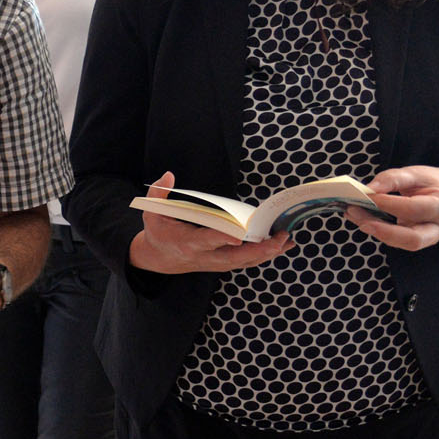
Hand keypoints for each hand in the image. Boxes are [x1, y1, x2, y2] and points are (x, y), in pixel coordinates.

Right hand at [128, 171, 291, 274]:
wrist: (158, 259)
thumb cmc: (158, 233)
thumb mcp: (152, 213)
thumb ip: (158, 194)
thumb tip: (168, 175)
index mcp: (187, 242)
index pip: (207, 240)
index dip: (223, 238)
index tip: (240, 236)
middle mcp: (204, 255)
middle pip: (234, 256)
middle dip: (257, 249)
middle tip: (277, 239)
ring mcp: (215, 262)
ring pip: (244, 261)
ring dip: (267, 253)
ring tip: (286, 240)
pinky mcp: (222, 263)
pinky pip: (246, 262)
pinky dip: (265, 255)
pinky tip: (281, 246)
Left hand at [348, 166, 438, 249]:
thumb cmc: (430, 182)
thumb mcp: (415, 173)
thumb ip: (393, 178)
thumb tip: (369, 189)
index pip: (413, 209)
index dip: (388, 204)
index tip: (365, 195)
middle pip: (412, 238)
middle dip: (381, 229)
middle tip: (353, 212)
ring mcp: (429, 238)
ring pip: (403, 244)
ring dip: (375, 231)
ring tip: (353, 214)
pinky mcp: (416, 241)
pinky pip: (396, 241)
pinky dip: (377, 230)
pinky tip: (361, 218)